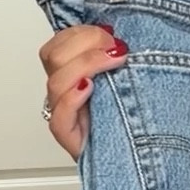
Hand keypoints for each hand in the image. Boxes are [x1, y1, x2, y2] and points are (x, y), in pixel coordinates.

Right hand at [40, 23, 128, 159]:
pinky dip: (72, 97)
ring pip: (56, 82)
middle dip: (87, 43)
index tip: (113, 35)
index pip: (59, 43)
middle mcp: (65, 91)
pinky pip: (59, 117)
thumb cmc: (130, 118)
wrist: (136, 156)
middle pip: (54, 56)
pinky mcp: (69, 138)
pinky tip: (89, 88)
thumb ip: (119, 55)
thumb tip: (123, 34)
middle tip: (117, 49)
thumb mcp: (128, 79)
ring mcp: (65, 114)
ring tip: (115, 62)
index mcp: (73, 73)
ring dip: (86, 64)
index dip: (82, 33)